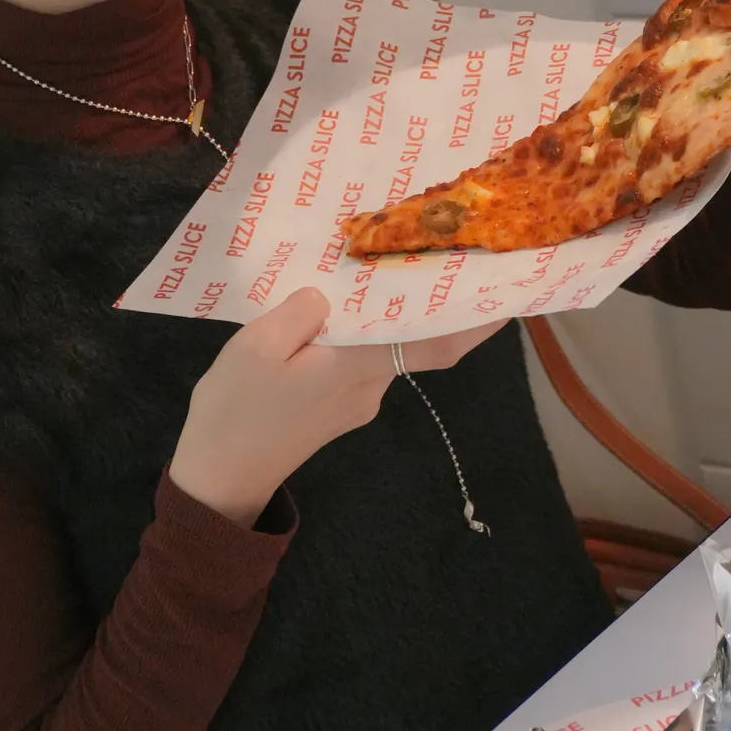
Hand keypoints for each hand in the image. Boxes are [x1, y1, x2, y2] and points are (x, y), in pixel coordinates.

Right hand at [169, 289, 505, 524]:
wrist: (219, 479)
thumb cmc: (237, 411)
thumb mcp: (255, 346)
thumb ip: (299, 311)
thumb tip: (328, 296)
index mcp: (359, 367)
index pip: (436, 343)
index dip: (477, 320)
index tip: (510, 292)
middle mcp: (370, 386)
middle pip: (416, 339)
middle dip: (434, 302)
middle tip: (442, 252)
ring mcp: (356, 401)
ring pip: (385, 347)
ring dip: (390, 314)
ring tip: (380, 264)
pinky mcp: (336, 407)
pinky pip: (360, 360)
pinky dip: (361, 333)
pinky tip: (337, 308)